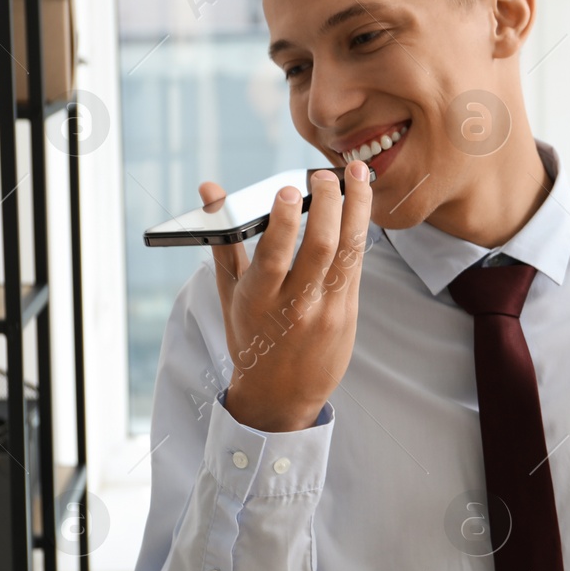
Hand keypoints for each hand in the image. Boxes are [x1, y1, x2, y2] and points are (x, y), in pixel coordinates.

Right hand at [204, 163, 372, 432]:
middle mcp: (294, 306)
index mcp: (258, 300)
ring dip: (356, 207)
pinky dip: (359, 229)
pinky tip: (360, 206)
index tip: (289, 188)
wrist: (281, 395)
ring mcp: (326, 310)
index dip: (283, 220)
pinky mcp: (347, 312)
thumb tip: (210, 189)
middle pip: (318, 247)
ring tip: (357, 175)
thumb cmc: (251, 338)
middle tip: (323, 175)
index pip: (273, 256)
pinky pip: (356, 263)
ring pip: (347, 251)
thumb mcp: (229, 295)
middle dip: (327, 204)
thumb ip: (224, 239)